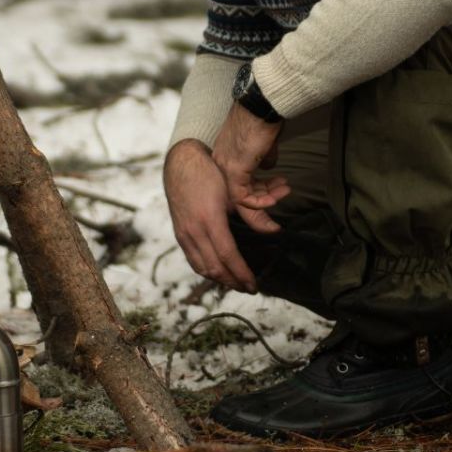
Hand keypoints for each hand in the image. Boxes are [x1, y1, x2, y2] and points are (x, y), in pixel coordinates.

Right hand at [164, 139, 257, 291]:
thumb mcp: (232, 192)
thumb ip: (250, 214)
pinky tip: (219, 273)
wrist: (181, 163)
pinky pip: (193, 260)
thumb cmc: (210, 173)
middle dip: (233, 282)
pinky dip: (207, 271)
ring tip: (236, 284)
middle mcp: (193, 230)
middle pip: (214, 267)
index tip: (254, 284)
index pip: (227, 255)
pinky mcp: (179, 234)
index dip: (241, 273)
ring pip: (201, 268)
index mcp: (209, 219)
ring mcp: (184, 233)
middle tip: (249, 288)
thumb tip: (272, 231)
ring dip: (220, 280)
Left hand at [211, 103, 289, 233]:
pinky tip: (276, 198)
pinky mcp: (234, 171)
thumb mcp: (263, 143)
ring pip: (239, 201)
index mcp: (226, 156)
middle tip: (277, 213)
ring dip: (265, 205)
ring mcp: (225, 168)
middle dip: (260, 208)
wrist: (262, 105)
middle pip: (236, 197)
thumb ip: (263, 157)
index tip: (272, 197)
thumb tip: (269, 168)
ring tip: (285, 194)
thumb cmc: (264, 117)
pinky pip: (244, 198)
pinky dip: (262, 203)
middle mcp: (221, 164)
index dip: (255, 195)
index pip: (236, 185)